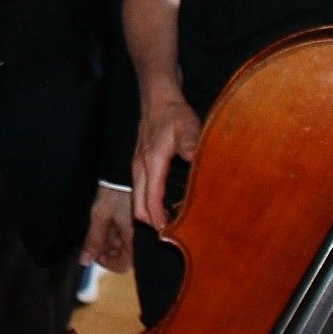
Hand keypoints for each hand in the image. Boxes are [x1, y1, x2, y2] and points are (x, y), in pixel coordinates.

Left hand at [81, 186, 133, 273]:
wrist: (124, 171)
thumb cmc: (114, 194)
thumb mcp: (100, 217)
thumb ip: (94, 240)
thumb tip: (85, 261)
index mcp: (134, 239)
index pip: (124, 265)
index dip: (107, 264)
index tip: (95, 256)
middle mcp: (140, 237)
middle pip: (124, 255)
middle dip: (107, 252)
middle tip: (93, 243)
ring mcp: (139, 229)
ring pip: (124, 245)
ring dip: (110, 242)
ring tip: (98, 231)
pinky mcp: (137, 220)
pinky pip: (127, 234)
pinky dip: (115, 233)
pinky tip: (106, 224)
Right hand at [132, 93, 199, 229]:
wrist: (158, 98)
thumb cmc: (173, 113)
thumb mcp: (187, 127)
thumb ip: (190, 145)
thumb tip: (195, 161)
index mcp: (152, 162)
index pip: (151, 198)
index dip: (158, 218)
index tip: (167, 233)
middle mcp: (140, 167)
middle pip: (138, 205)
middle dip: (151, 221)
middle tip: (171, 234)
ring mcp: (138, 166)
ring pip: (137, 198)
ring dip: (149, 212)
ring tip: (171, 223)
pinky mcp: (140, 163)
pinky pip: (140, 190)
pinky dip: (149, 202)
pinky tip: (166, 203)